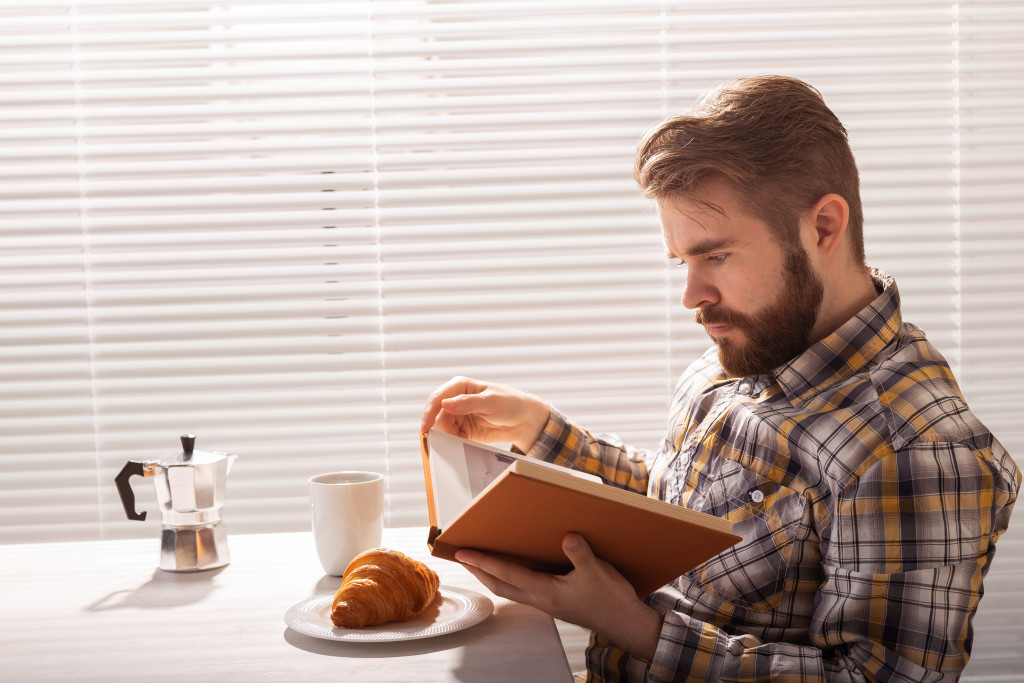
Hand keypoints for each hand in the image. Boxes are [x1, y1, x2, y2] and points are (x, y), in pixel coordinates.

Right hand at [420, 376, 549, 451]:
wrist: (525, 420)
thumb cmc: (511, 403)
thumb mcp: (491, 401)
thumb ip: (468, 403)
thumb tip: (445, 404)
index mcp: (460, 386)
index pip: (438, 398)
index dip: (429, 413)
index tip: (426, 428)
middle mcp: (455, 400)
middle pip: (436, 416)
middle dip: (439, 429)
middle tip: (448, 440)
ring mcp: (458, 416)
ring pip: (441, 429)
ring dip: (446, 438)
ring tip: (459, 442)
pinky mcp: (463, 430)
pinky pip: (451, 438)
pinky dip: (453, 444)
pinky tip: (461, 445)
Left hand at [455, 533, 662, 659]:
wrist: (624, 623)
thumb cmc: (611, 600)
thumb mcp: (599, 572)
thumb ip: (581, 555)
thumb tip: (567, 537)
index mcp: (548, 592)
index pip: (508, 574)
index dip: (484, 562)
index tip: (464, 552)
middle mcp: (542, 600)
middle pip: (500, 586)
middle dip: (479, 571)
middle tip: (462, 556)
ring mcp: (546, 604)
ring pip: (509, 590)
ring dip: (491, 577)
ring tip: (479, 563)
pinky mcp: (553, 603)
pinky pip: (522, 591)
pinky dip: (509, 581)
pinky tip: (512, 572)